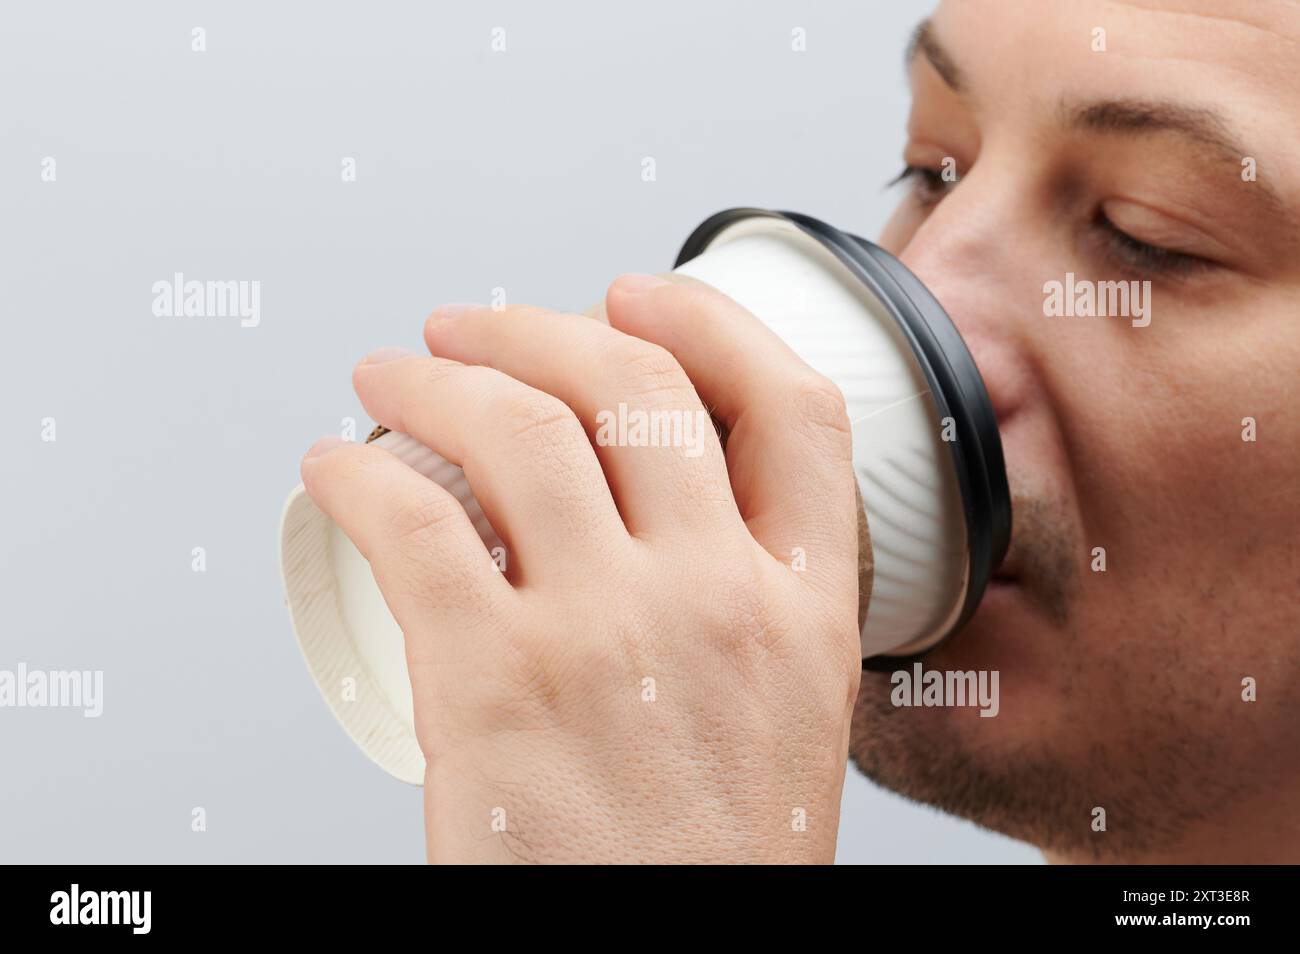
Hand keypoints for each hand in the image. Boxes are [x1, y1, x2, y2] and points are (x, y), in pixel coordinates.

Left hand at [300, 274, 862, 862]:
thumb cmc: (709, 868)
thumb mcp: (780, 717)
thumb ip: (743, 606)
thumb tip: (644, 512)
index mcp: (807, 608)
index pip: (793, 408)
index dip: (711, 320)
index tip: (641, 291)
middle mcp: (718, 597)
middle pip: (635, 385)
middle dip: (539, 324)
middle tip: (476, 325)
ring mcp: (608, 632)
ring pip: (519, 426)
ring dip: (436, 375)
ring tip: (393, 374)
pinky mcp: (494, 682)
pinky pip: (413, 525)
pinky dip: (360, 475)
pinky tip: (338, 469)